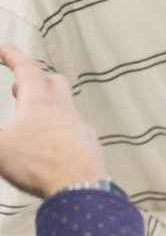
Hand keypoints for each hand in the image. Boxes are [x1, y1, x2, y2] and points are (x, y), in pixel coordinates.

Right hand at [0, 44, 107, 197]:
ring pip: (66, 106)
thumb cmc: (42, 164)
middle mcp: (64, 108)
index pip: (27, 67)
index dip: (13, 55)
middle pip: (54, 82)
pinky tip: (54, 143)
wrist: (80, 185)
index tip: (5, 50)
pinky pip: (75, 129)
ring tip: (34, 119)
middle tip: (21, 85)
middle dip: (36, 79)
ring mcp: (79, 125)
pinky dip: (62, 129)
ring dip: (49, 106)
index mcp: (41, 101)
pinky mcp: (88, 144)